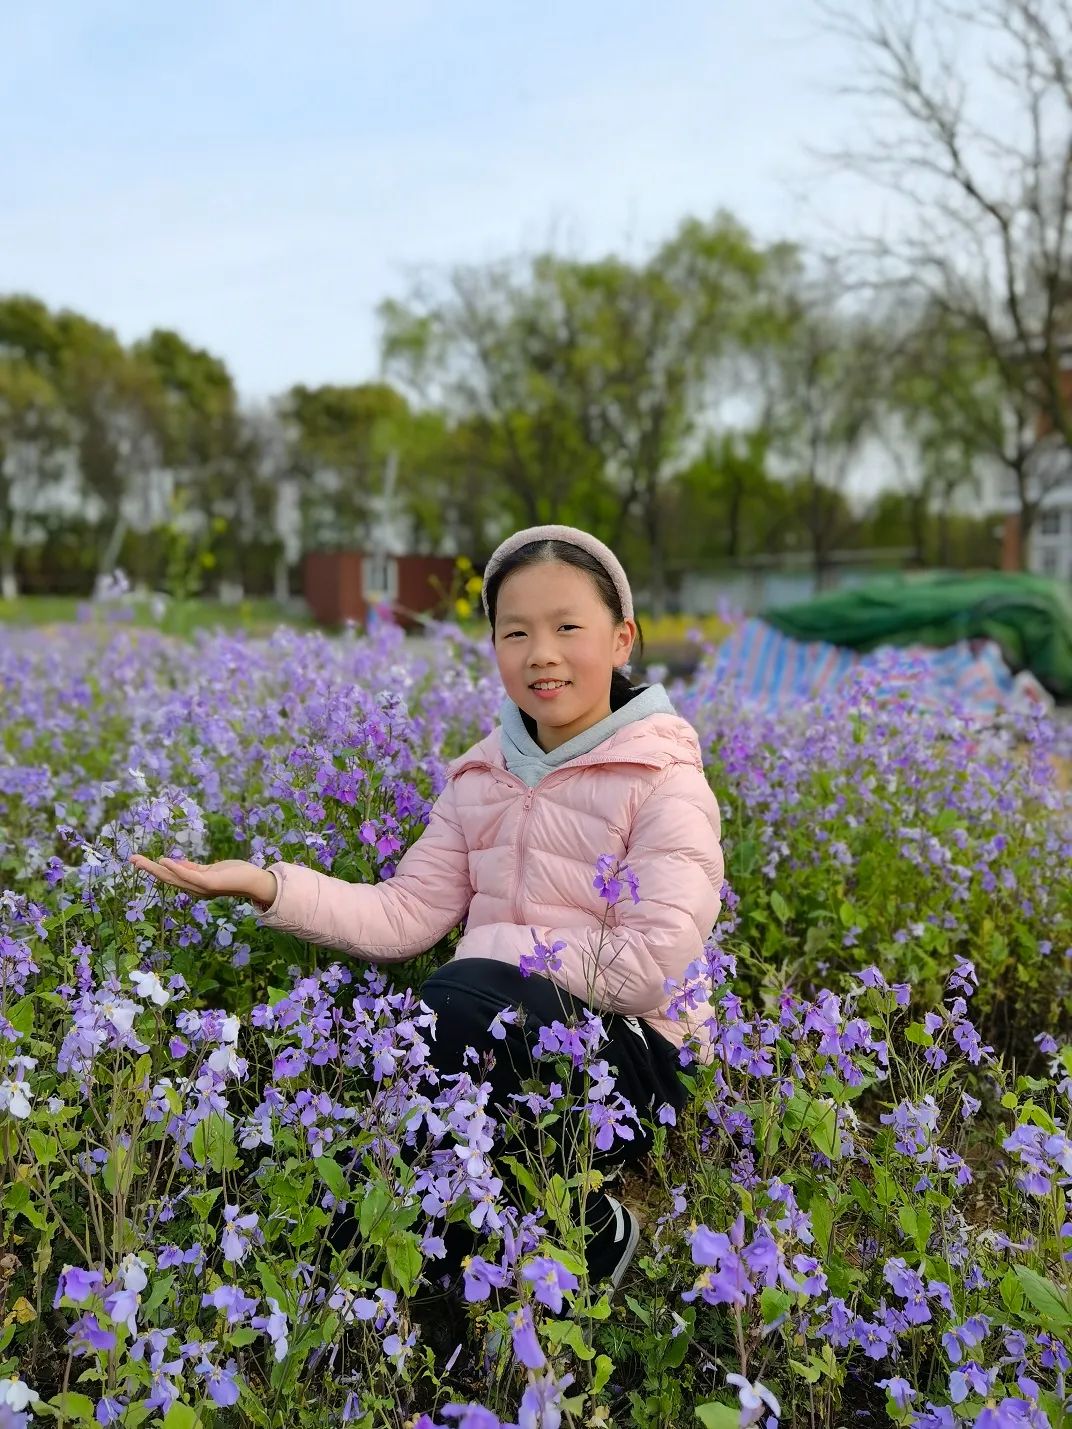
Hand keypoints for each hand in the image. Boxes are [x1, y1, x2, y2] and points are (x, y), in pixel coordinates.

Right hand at [129, 856, 277, 910]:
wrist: (254, 881)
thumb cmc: (234, 874)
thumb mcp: (209, 870)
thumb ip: (192, 868)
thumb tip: (173, 862)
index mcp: (193, 884)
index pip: (170, 875)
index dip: (154, 868)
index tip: (138, 860)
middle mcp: (193, 888)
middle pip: (166, 878)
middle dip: (148, 868)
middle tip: (131, 859)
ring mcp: (200, 887)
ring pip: (172, 877)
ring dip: (155, 868)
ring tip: (140, 860)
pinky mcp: (208, 882)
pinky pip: (188, 874)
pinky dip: (175, 868)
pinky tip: (164, 861)